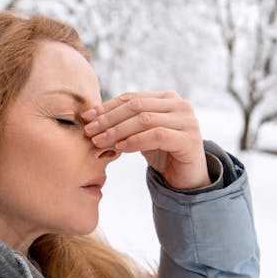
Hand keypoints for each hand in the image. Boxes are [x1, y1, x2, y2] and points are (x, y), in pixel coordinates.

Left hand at [81, 91, 209, 189]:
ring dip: (118, 131)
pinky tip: (120, 147)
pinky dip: (135, 140)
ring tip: (100, 141)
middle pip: (137, 106)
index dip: (107, 107)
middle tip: (90, 131)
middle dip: (109, 119)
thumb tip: (91, 115)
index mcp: (168, 98)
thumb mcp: (141, 134)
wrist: (187, 179)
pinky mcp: (190, 139)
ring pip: (145, 119)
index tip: (86, 118)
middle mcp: (180, 105)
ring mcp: (187, 121)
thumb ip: (125, 122)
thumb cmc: (163, 154)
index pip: (132, 98)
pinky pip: (157, 135)